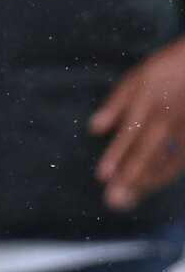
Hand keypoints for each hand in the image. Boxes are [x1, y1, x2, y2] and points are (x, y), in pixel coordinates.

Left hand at [91, 37, 184, 210]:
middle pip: (148, 154)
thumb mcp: (135, 79)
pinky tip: (149, 186)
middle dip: (131, 178)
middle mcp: (167, 120)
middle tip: (114, 200)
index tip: (103, 177)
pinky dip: (163, 175)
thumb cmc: (164, 71)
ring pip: (166, 162)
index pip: (130, 135)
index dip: (117, 156)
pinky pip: (179, 161)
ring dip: (146, 182)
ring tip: (127, 199)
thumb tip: (94, 130)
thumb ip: (114, 105)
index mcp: (148, 103)